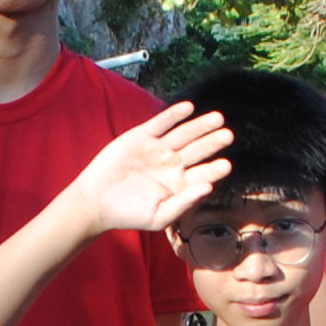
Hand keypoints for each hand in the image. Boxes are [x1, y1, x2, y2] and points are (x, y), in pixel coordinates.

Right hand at [66, 102, 234, 236]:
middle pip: (198, 150)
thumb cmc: (128, 215)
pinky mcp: (141, 137)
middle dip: (213, 142)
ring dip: (200, 126)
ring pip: (184, 134)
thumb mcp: (159, 217)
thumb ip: (184, 202)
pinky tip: (188, 108)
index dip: (214, 169)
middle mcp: (172, 165)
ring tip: (218, 118)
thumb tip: (209, 188)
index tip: (225, 165)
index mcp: (179, 184)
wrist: (96, 202)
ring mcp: (158, 149)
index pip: (202, 174)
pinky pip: (161, 123)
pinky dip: (174, 115)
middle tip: (228, 135)